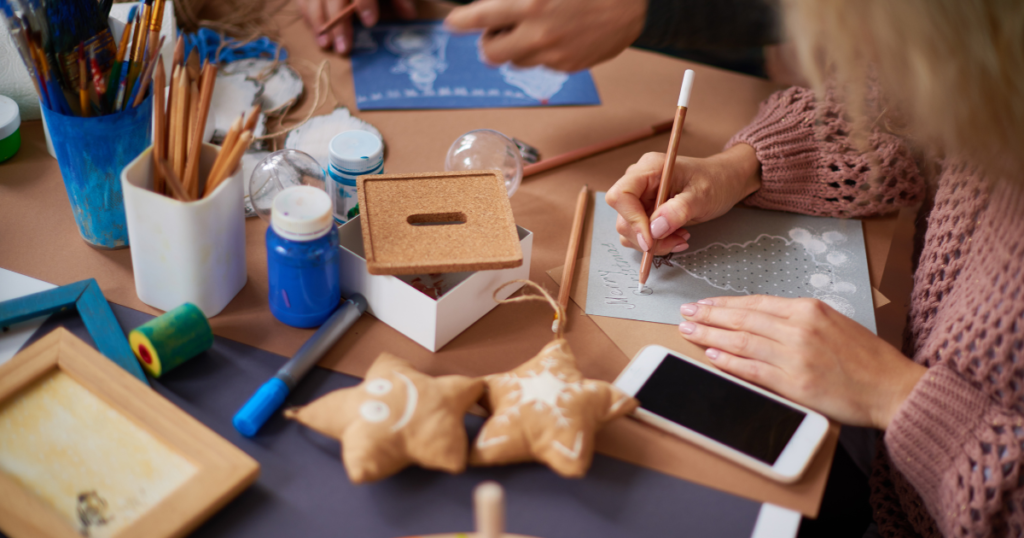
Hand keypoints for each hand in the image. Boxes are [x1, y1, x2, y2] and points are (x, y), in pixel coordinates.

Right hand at [295, 0, 416, 53]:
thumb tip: (409, 15)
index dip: (365, 4)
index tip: (370, 22)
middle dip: (338, 24)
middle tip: (345, 48)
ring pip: (314, 1)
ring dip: (319, 25)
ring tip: (327, 45)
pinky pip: (303, 2)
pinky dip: (309, 18)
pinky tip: (318, 35)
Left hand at [443, 0, 646, 70]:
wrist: (632, 2)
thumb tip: (494, 6)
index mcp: (529, 2)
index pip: (480, 17)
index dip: (461, 20)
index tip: (452, 22)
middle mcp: (538, 32)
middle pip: (491, 53)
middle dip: (489, 42)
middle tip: (496, 30)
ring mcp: (553, 53)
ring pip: (515, 62)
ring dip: (514, 48)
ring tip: (531, 30)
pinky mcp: (568, 65)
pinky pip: (541, 64)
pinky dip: (540, 52)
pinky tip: (557, 34)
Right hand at [605, 143, 760, 255]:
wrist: (725, 181)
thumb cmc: (716, 181)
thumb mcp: (702, 195)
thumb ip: (678, 211)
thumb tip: (654, 229)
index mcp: (649, 169)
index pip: (621, 195)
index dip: (631, 219)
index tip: (650, 239)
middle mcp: (639, 182)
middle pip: (623, 217)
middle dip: (646, 237)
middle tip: (675, 241)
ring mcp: (640, 198)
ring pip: (628, 230)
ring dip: (653, 243)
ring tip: (680, 238)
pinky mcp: (644, 211)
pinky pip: (639, 234)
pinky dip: (656, 242)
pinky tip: (676, 236)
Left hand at [678, 295, 926, 429]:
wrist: (893, 388)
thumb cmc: (868, 359)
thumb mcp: (834, 323)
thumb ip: (799, 319)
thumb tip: (761, 320)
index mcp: (809, 309)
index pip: (755, 303)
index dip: (725, 303)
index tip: (704, 303)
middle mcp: (799, 328)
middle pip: (742, 318)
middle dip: (709, 315)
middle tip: (685, 313)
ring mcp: (795, 355)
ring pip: (741, 341)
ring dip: (710, 336)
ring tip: (689, 331)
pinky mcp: (795, 383)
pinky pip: (752, 369)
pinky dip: (729, 362)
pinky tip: (712, 356)